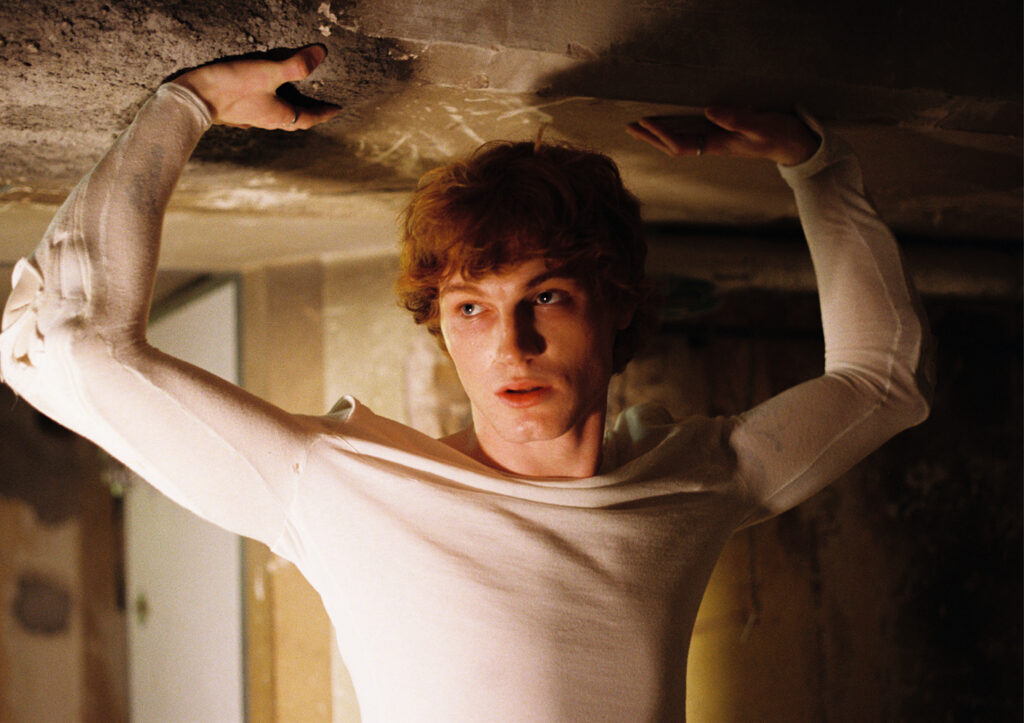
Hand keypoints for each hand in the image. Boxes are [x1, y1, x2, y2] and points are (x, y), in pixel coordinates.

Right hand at [171, 45, 339, 129]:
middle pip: (294, 120)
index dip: (324, 112)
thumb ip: (296, 65)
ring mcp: (250, 119)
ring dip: (288, 111)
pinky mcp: (235, 114)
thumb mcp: (268, 71)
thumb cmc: (233, 86)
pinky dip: (269, 107)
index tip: (336, 109)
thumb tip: (321, 54)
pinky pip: (259, 113)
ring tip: (293, 103)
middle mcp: (267, 121)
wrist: (194, 98)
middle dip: (308, 114)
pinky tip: (261, 101)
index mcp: (280, 115)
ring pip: (276, 118)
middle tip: (318, 108)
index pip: (309, 117)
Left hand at [626, 106, 819, 165]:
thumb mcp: (760, 125)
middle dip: (651, 138)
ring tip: (640, 127)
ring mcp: (717, 142)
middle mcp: (713, 146)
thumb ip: (737, 119)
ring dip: (658, 136)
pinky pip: (691, 136)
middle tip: (629, 126)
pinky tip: (667, 125)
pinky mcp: (722, 136)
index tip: (645, 121)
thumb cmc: (779, 134)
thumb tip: (708, 111)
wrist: (795, 145)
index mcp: (718, 145)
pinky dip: (673, 131)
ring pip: (680, 142)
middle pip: (674, 146)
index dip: (661, 133)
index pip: (680, 144)